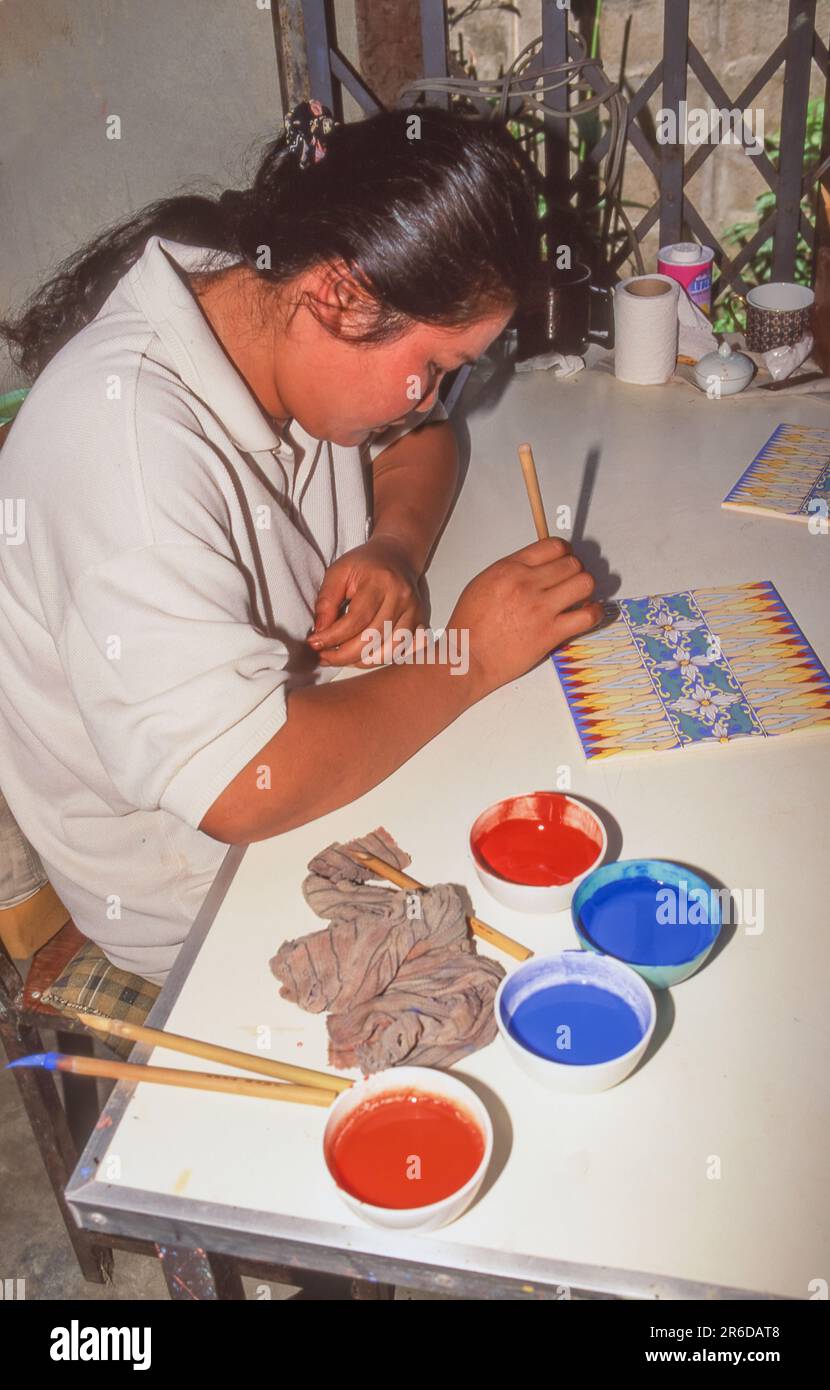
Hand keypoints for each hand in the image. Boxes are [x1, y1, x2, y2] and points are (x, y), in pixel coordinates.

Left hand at [308, 535, 426, 666]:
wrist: (398, 555)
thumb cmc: (365, 564)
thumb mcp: (338, 572)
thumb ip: (326, 601)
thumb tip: (320, 632)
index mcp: (381, 582)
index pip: (356, 620)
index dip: (333, 637)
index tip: (314, 644)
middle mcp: (402, 598)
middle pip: (373, 639)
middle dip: (344, 655)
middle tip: (324, 656)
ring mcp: (415, 612)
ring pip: (389, 651)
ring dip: (362, 661)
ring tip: (342, 658)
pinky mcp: (420, 623)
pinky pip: (403, 652)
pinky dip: (382, 659)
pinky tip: (364, 656)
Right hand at [447, 537, 602, 697]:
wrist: (468, 657)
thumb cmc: (470, 626)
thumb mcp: (483, 583)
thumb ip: (512, 571)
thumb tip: (536, 566)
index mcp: (509, 569)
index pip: (553, 546)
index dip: (565, 552)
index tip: (566, 559)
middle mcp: (527, 584)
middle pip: (572, 563)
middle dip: (576, 570)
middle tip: (572, 581)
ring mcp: (541, 608)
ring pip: (584, 583)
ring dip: (586, 588)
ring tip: (580, 597)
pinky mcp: (551, 633)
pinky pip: (587, 615)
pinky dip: (594, 612)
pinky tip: (589, 613)